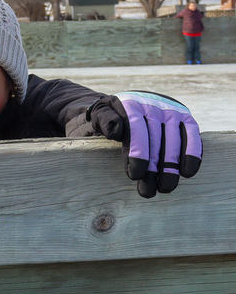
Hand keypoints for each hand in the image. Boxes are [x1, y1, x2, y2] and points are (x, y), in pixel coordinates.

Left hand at [85, 91, 201, 197]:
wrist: (129, 103)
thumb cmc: (112, 116)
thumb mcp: (100, 115)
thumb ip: (104, 120)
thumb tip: (116, 131)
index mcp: (130, 103)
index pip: (135, 128)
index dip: (137, 153)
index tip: (134, 175)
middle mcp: (153, 105)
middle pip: (155, 138)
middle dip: (153, 167)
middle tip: (147, 191)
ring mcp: (172, 111)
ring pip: (174, 141)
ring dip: (171, 167)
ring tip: (165, 188)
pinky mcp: (186, 118)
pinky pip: (192, 137)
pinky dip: (192, 155)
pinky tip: (185, 173)